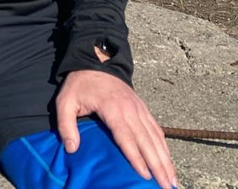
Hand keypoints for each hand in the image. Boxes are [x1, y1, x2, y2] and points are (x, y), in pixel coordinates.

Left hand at [55, 67, 176, 188]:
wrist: (96, 62)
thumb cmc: (80, 85)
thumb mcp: (65, 101)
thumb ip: (66, 125)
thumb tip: (71, 149)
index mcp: (112, 109)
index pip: (126, 137)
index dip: (136, 157)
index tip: (145, 175)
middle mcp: (130, 110)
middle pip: (146, 141)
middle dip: (158, 165)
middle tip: (167, 186)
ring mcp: (139, 109)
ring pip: (156, 138)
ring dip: (166, 159)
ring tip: (172, 180)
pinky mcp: (143, 109)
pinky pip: (156, 130)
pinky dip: (164, 147)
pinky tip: (168, 161)